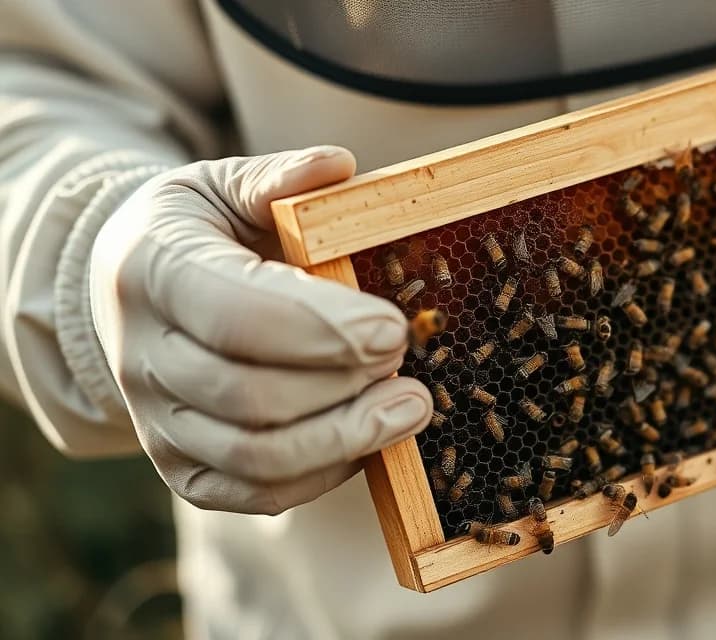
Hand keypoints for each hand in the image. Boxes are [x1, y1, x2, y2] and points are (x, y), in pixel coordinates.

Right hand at [90, 146, 431, 514]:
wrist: (128, 290)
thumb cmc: (199, 231)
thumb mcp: (224, 185)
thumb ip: (279, 178)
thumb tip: (340, 165)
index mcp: (153, 271)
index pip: (236, 314)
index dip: (321, 328)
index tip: (394, 327)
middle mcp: (142, 356)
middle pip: (250, 395)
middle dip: (344, 385)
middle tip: (408, 362)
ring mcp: (157, 421)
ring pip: (254, 456)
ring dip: (344, 438)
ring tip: (411, 408)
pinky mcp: (181, 467)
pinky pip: (253, 494)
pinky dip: (320, 476)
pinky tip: (369, 441)